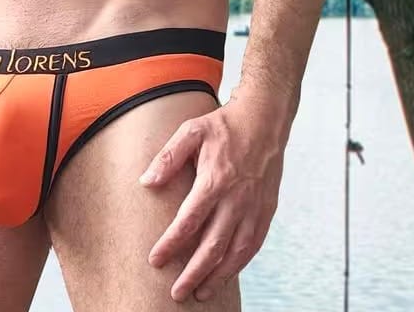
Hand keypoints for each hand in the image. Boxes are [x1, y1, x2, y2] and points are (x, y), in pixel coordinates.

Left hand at [140, 91, 288, 302]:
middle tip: (176, 293)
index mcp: (215, 181)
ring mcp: (254, 207)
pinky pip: (253, 245)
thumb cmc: (223, 125)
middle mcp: (237, 199)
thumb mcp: (190, 132)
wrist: (265, 119)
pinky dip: (239, 264)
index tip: (154, 261)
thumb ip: (167, 158)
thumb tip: (146, 182)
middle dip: (193, 273)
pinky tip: (226, 275)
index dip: (170, 244)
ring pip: (236, 252)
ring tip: (200, 294)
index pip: (189, 222)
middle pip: (213, 246)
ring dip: (218, 276)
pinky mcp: (267, 210)